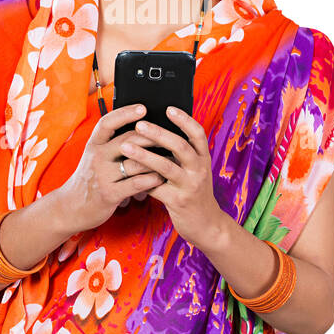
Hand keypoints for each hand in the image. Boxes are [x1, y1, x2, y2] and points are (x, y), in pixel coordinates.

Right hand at [56, 103, 165, 233]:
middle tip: (170, 135)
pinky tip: (160, 177)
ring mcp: (103, 175)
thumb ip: (112, 145)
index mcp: (94, 144)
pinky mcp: (109, 194)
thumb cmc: (89, 178)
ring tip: (172, 158)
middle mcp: (97, 157)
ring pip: (136, 163)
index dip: (125, 113)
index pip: (108, 122)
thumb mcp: (95, 157)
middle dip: (152, 137)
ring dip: (157, 161)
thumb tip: (141, 131)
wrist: (71, 207)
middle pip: (128, 140)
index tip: (143, 107)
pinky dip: (151, 179)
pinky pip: (136, 183)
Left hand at [115, 107, 225, 249]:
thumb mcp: (196, 171)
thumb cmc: (195, 193)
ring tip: (126, 146)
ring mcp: (190, 186)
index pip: (198, 134)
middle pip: (180, 146)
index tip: (169, 109)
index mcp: (204, 158)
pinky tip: (127, 174)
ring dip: (144, 155)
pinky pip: (156, 187)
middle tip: (139, 124)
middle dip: (158, 133)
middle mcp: (200, 170)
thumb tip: (158, 134)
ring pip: (166, 166)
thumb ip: (182, 156)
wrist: (207, 224)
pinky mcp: (179, 201)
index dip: (184, 120)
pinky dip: (141, 179)